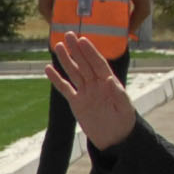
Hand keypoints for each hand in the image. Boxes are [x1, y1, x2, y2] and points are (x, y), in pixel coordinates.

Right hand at [47, 31, 139, 146]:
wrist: (115, 139)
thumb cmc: (124, 122)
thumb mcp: (124, 108)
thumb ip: (117, 94)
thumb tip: (110, 79)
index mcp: (109, 82)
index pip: (98, 63)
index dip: (90, 52)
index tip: (82, 40)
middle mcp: (96, 84)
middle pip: (84, 64)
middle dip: (76, 49)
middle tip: (68, 34)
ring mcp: (86, 92)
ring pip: (74, 73)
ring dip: (66, 60)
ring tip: (58, 46)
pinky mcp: (77, 103)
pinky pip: (65, 89)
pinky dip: (57, 80)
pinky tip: (48, 69)